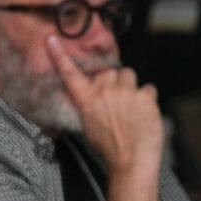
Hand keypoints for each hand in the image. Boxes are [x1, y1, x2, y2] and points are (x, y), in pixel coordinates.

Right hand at [47, 37, 161, 170]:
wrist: (131, 162)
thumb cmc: (109, 148)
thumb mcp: (89, 126)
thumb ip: (91, 104)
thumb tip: (97, 93)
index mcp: (86, 101)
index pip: (70, 74)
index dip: (60, 55)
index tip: (52, 38)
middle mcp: (103, 92)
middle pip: (110, 71)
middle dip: (115, 82)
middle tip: (119, 102)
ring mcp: (124, 92)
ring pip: (129, 75)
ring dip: (131, 87)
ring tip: (132, 108)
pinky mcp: (144, 95)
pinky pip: (148, 88)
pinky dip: (148, 100)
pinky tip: (145, 115)